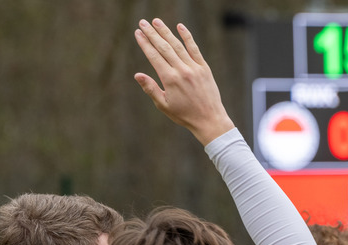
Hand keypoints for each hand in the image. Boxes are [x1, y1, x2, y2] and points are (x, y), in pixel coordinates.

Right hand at [134, 19, 234, 145]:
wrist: (210, 120)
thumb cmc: (185, 115)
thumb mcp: (164, 105)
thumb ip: (150, 89)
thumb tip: (137, 75)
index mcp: (170, 80)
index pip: (154, 56)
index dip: (145, 43)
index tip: (138, 33)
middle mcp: (182, 71)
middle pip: (164, 47)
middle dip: (152, 34)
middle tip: (142, 22)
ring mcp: (194, 68)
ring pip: (178, 45)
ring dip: (166, 32)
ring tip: (156, 21)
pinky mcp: (204, 68)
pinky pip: (194, 49)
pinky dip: (187, 37)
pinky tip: (180, 27)